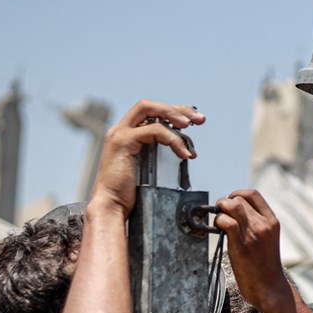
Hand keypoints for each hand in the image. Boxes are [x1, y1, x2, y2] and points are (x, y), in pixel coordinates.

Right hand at [91, 100, 203, 215]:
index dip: (172, 112)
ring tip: (192, 128)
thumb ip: (158, 155)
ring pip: (151, 111)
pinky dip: (172, 139)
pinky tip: (183, 153)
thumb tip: (185, 152)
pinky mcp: (123, 142)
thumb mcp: (147, 168)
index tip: (193, 120)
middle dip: (178, 109)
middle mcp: (120, 130)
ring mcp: (120, 134)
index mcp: (126, 134)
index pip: (150, 112)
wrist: (112, 206)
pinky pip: (154, 131)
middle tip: (200, 119)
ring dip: (176, 117)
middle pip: (150, 106)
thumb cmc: (129, 193)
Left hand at [214, 190, 287, 311]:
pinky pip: (226, 223)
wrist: (270, 288)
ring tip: (219, 221)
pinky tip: (218, 230)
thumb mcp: (268, 239)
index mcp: (272, 221)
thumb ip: (256, 225)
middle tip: (221, 214)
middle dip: (225, 202)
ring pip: (232, 206)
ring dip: (220, 209)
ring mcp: (253, 235)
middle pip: (239, 199)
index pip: (253, 194)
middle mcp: (264, 225)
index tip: (230, 203)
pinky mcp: (241, 247)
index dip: (237, 194)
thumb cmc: (265, 266)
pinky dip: (219, 221)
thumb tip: (235, 213)